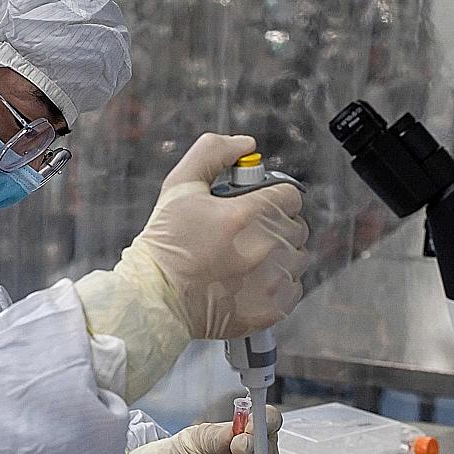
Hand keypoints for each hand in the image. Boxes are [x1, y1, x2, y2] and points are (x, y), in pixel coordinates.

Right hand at [73, 134, 308, 400]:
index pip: (290, 195)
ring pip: (298, 257)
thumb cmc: (165, 243)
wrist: (154, 299)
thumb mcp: (179, 186)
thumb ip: (212, 152)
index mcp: (246, 215)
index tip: (256, 206)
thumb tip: (246, 144)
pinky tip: (251, 283)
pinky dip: (279, 285)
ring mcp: (271, 282)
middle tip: (245, 234)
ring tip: (248, 260)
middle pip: (296, 226)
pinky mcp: (271, 310)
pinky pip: (294, 289)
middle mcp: (265, 248)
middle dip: (275, 225)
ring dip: (279, 255)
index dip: (273, 197)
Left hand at [114, 405, 286, 453]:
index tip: (250, 426)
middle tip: (236, 447)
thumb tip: (238, 432)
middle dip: (256, 446)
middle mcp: (257, 453)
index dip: (266, 421)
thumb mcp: (197, 439)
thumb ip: (219, 435)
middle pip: (272, 445)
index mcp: (247, 432)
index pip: (269, 420)